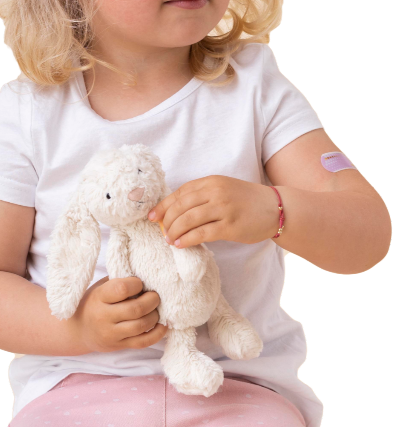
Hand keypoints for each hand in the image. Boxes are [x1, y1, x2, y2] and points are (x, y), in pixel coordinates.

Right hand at [72, 276, 167, 352]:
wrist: (78, 330)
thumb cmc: (94, 303)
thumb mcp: (100, 287)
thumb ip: (118, 282)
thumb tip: (145, 276)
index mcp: (99, 297)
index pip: (122, 289)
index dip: (137, 284)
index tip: (139, 283)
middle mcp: (103, 317)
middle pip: (135, 309)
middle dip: (152, 300)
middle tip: (155, 296)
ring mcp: (111, 334)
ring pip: (140, 326)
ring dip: (155, 316)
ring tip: (156, 310)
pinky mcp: (118, 346)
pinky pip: (142, 342)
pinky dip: (157, 334)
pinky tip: (162, 326)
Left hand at [148, 175, 278, 248]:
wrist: (274, 208)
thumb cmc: (245, 200)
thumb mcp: (223, 189)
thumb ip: (202, 195)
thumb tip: (174, 211)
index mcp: (211, 181)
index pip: (179, 193)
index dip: (163, 205)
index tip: (152, 216)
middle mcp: (216, 192)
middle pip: (181, 206)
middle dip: (167, 221)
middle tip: (162, 232)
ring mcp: (223, 208)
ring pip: (188, 220)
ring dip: (174, 232)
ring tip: (170, 240)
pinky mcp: (230, 226)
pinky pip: (202, 233)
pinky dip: (187, 240)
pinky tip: (180, 245)